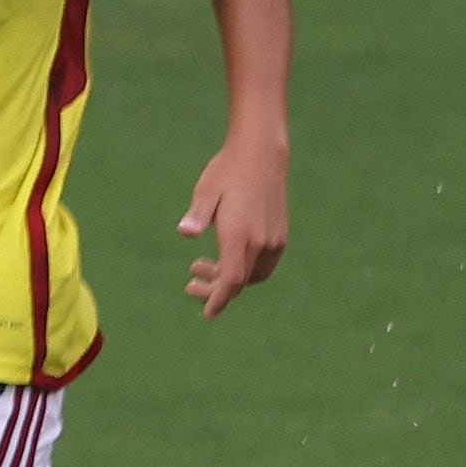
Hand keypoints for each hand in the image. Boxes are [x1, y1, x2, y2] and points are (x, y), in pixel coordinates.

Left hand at [178, 137, 289, 316]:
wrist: (262, 153)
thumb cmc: (227, 171)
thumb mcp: (206, 191)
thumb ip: (197, 215)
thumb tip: (185, 232)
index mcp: (240, 234)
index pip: (232, 280)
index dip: (219, 299)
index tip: (208, 313)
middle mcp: (261, 240)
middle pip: (240, 281)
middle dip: (216, 289)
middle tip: (190, 284)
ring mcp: (274, 238)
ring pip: (253, 275)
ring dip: (229, 277)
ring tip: (200, 265)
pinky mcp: (280, 234)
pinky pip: (264, 264)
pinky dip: (245, 269)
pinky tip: (226, 256)